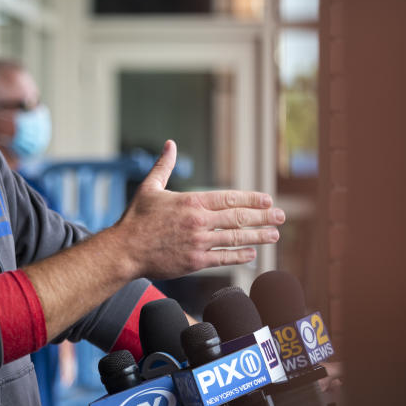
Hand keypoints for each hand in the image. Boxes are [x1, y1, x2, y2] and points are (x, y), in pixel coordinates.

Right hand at [112, 140, 283, 279]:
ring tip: (274, 235)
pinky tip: (252, 253)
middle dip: (263, 217)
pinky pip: (223, 258)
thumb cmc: (136, 218)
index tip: (267, 200)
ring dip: (258, 236)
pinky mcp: (195, 262)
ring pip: (235, 238)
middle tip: (281, 217)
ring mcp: (198, 242)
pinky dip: (240, 256)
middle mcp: (199, 221)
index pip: (229, 198)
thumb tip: (170, 144)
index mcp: (191, 201)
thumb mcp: (150, 187)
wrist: (125, 250)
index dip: (251, 199)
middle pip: (238, 218)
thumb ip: (164, 165)